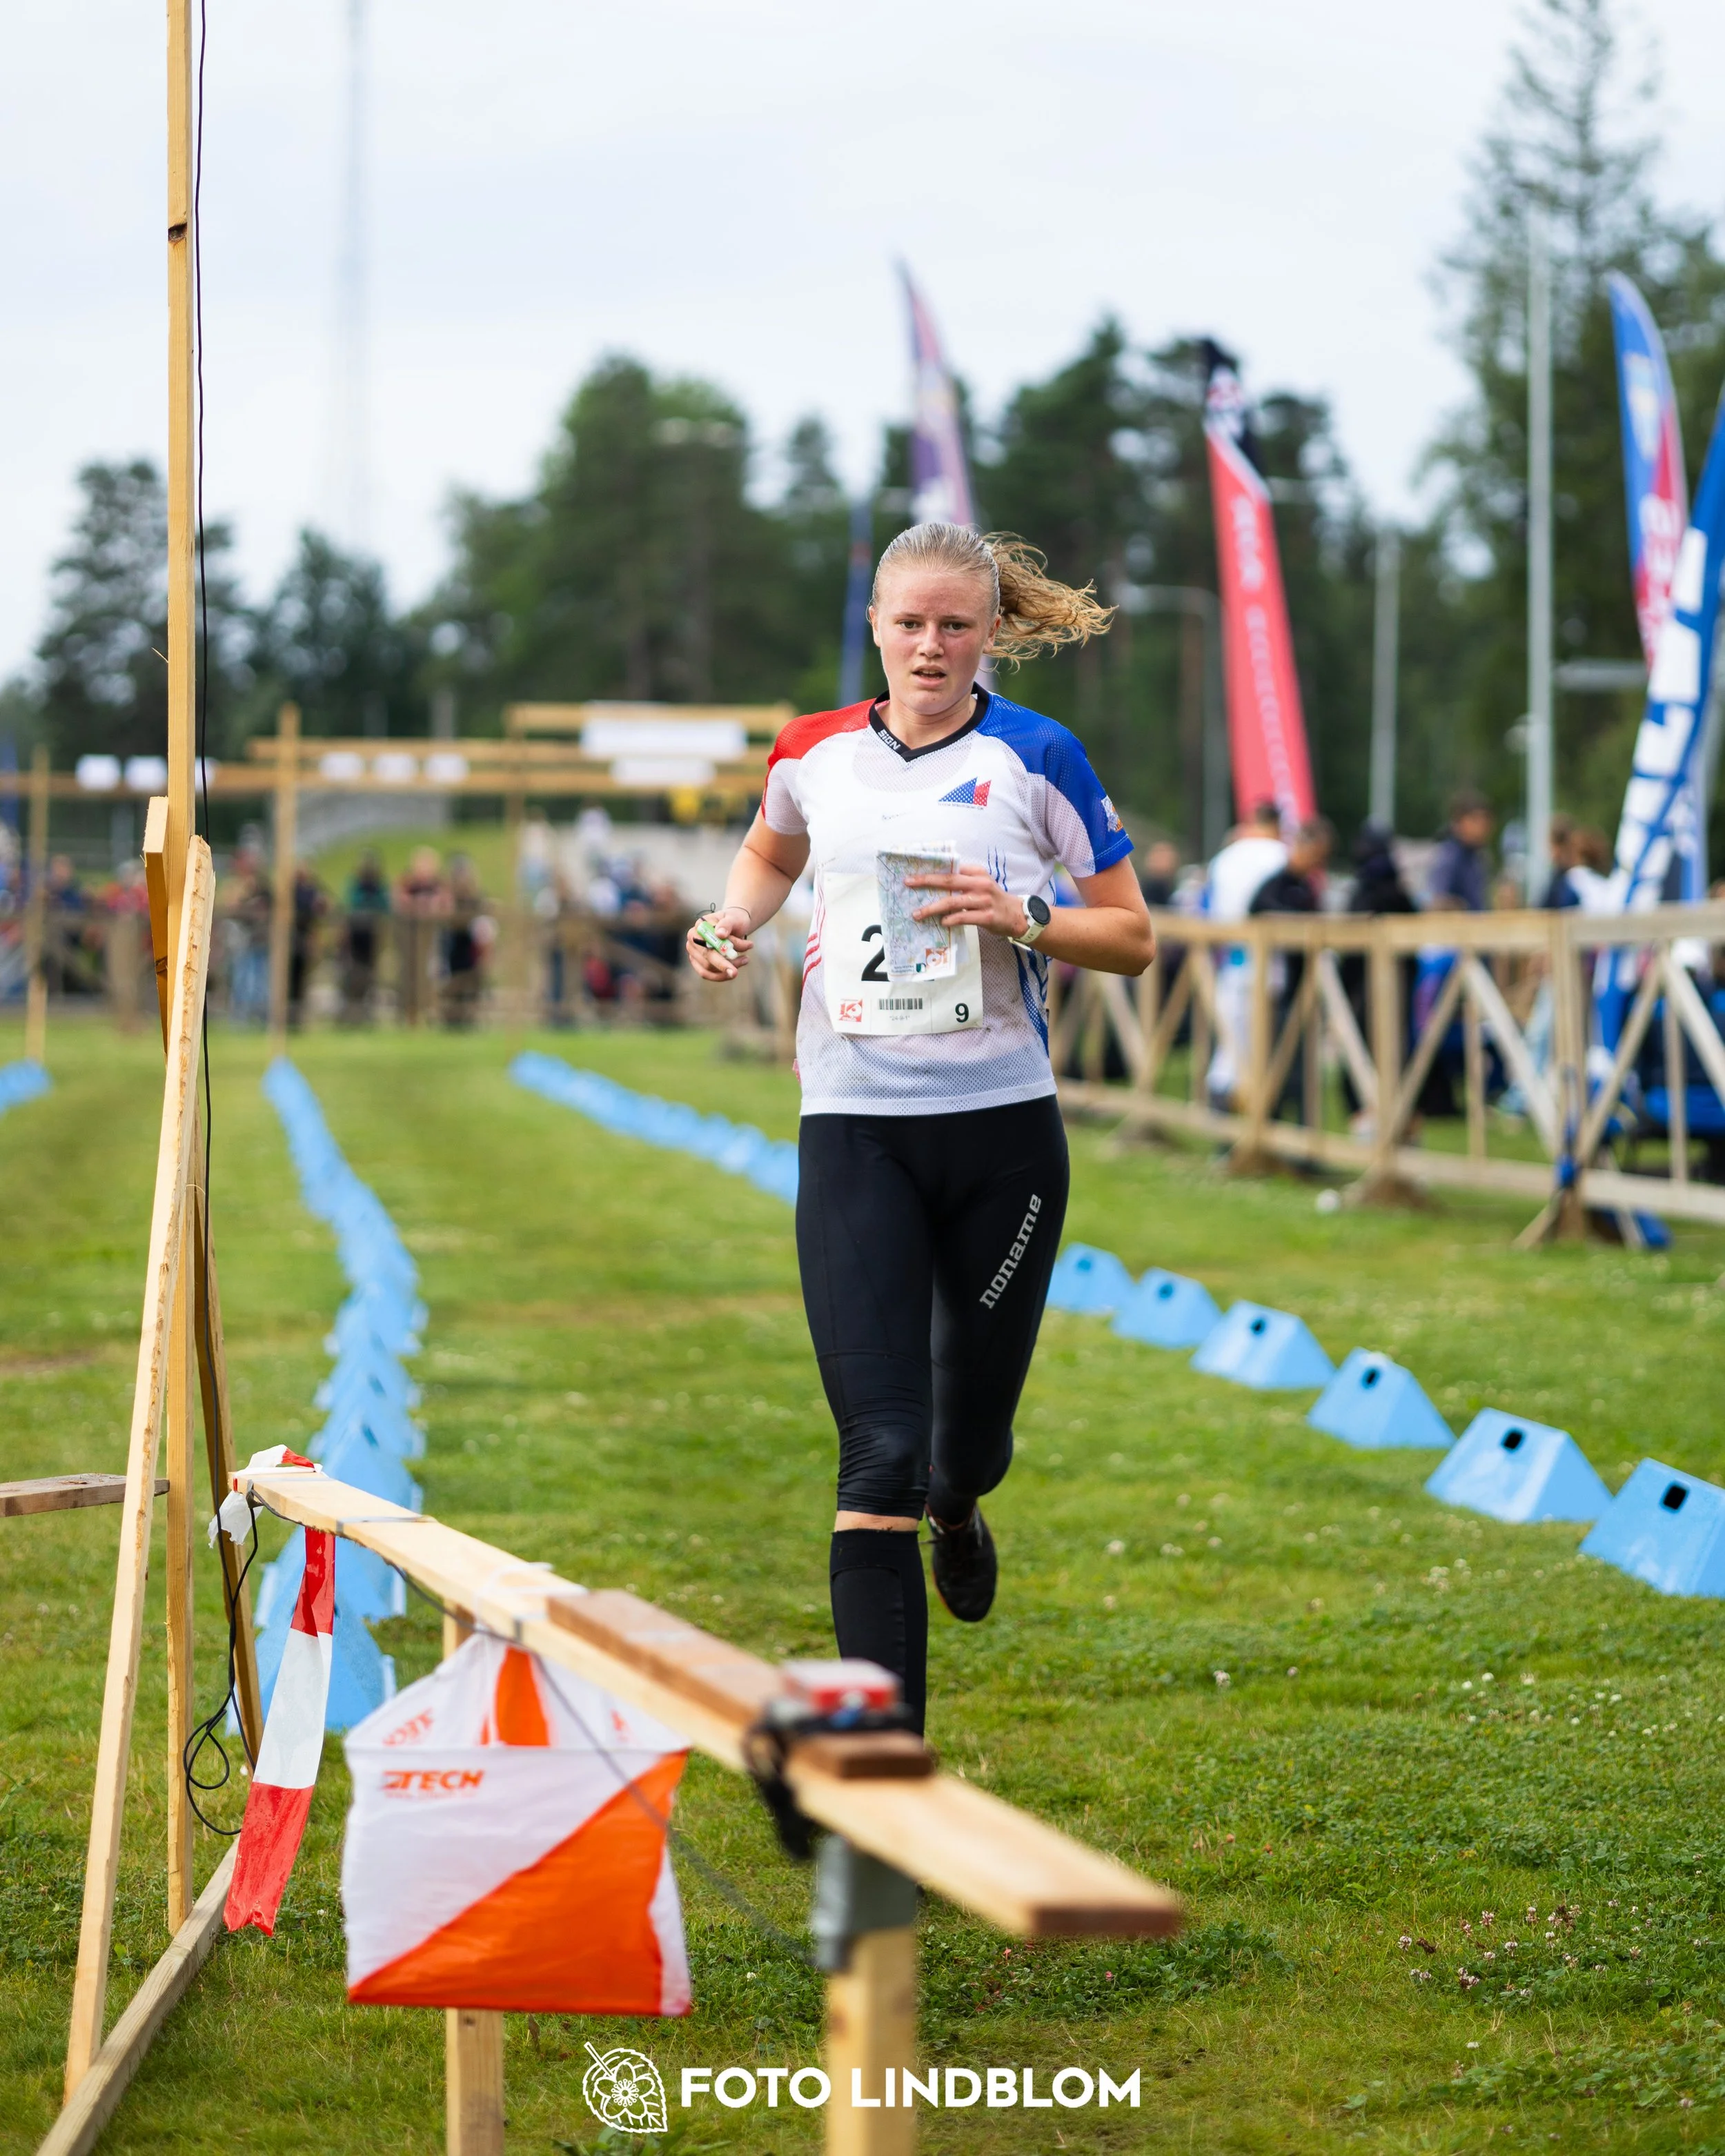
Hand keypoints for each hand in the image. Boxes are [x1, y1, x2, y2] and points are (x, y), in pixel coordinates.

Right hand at [686, 907, 754, 981]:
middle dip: (724, 965)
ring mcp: (694, 953)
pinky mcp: (699, 964)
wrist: (734, 925)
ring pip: (709, 969)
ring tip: (745, 959)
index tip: (733, 956)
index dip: (718, 951)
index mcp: (699, 927)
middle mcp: (693, 940)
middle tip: (740, 968)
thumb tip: (720, 934)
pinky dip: (723, 974)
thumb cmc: (733, 921)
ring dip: (728, 968)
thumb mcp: (734, 918)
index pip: (706, 943)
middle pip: (706, 959)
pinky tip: (737, 966)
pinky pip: (709, 974)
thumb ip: (727, 924)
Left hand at [906, 862, 1029, 941]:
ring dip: (933, 907)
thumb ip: (962, 881)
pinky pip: (964, 917)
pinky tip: (941, 922)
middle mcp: (980, 883)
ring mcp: (984, 900)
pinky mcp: (987, 916)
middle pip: (949, 880)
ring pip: (953, 901)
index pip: (951, 868)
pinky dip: (950, 919)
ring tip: (918, 913)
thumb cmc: (993, 899)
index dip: (931, 869)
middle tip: (909, 882)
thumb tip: (934, 883)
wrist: (1016, 915)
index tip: (914, 871)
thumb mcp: (980, 884)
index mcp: (976, 873)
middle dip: (926, 881)